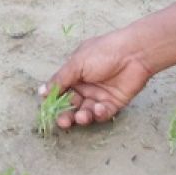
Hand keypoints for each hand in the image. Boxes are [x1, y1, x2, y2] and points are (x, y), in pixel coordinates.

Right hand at [40, 27, 155, 129]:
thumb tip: (41, 91)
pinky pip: (102, 114)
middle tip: (63, 122)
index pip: (60, 92)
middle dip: (66, 115)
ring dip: (82, 117)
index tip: (49, 111)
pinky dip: (98, 114)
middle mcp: (86, 86)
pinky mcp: (113, 103)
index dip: (55, 102)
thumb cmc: (104, 52)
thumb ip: (60, 79)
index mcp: (75, 74)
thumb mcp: (77, 63)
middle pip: (72, 105)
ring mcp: (99, 95)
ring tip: (82, 116)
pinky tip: (98, 108)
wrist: (134, 53)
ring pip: (85, 112)